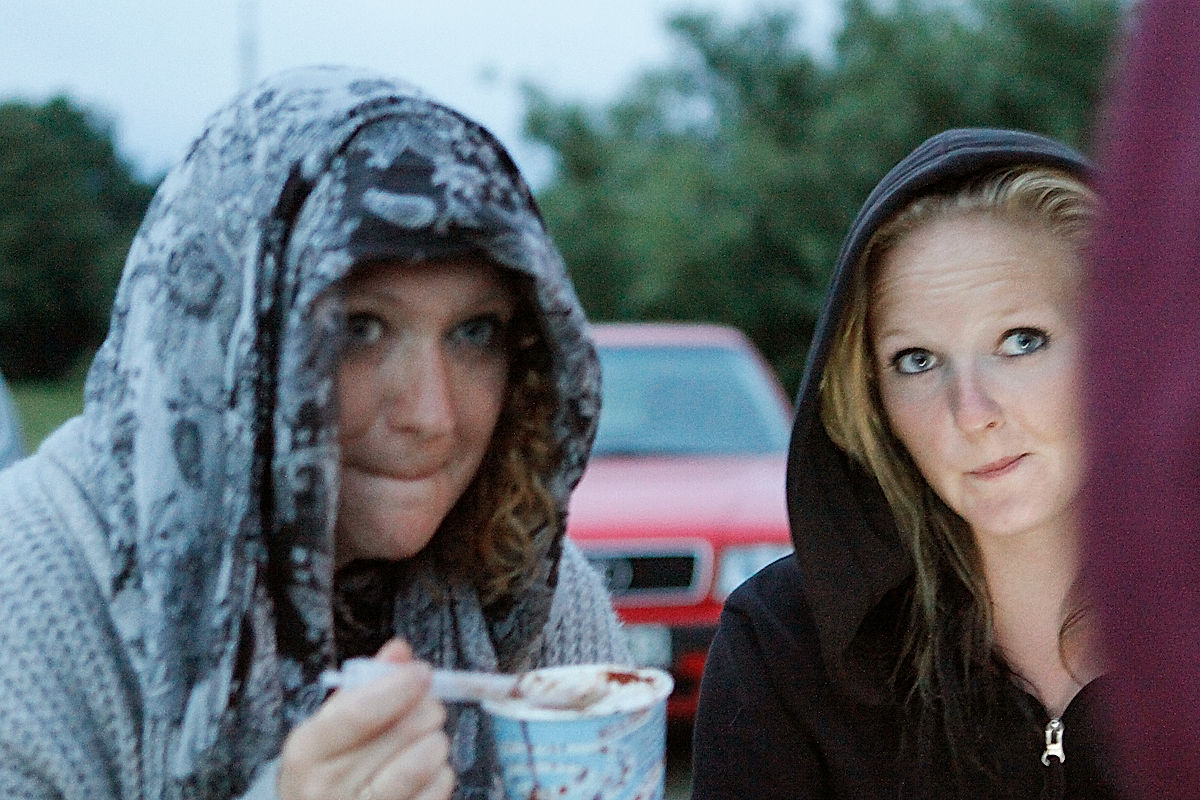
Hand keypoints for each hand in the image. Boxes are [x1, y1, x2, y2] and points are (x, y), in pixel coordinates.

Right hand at [278, 640, 454, 799]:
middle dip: (426, 711)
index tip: (421, 672)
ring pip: (422, 764)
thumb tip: (399, 651)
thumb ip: (365, 684)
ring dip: (435, 742)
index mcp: (307, 750)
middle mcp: (326, 787)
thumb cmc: (328, 766)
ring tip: (427, 739)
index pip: (358, 714)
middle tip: (428, 707)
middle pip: (399, 734)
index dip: (397, 688)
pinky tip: (429, 771)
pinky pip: (436, 792)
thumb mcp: (331, 724)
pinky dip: (441, 774)